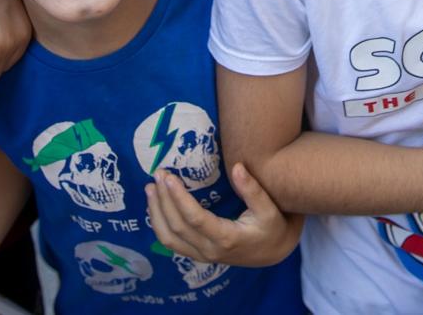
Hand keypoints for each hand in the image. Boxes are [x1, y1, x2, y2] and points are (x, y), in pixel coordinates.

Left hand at [146, 162, 299, 267]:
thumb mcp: (269, 209)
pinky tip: (156, 206)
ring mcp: (201, 255)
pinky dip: (159, 225)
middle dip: (163, 200)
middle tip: (158, 174)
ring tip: (150, 188)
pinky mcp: (197, 254)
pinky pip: (172, 243)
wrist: (273, 252)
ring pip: (169, 239)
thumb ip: (253, 190)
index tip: (168, 177)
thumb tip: (237, 167)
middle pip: (177, 227)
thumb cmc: (272, 227)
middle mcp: (210, 250)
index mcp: (226, 238)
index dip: (178, 198)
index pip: (195, 219)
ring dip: (156, 213)